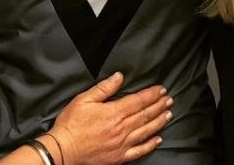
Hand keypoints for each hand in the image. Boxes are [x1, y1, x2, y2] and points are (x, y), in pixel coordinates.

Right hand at [46, 72, 171, 164]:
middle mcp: (122, 128)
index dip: (152, 94)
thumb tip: (119, 76)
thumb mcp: (84, 99)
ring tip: (169, 114)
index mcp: (114, 112)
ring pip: (146, 131)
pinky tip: (158, 139)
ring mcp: (122, 144)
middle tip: (169, 99)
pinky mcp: (119, 157)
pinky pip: (140, 151)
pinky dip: (150, 144)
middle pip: (145, 115)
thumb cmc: (72, 123)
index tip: (161, 89)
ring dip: (159, 121)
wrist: (64, 150)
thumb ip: (104, 88)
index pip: (138, 100)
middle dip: (159, 105)